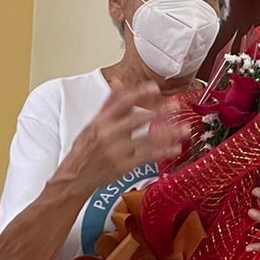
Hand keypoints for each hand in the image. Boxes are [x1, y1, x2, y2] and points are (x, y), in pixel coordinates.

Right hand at [61, 82, 187, 191]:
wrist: (74, 177)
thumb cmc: (84, 150)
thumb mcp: (93, 124)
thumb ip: (109, 104)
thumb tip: (118, 82)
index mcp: (101, 122)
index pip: (122, 104)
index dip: (139, 94)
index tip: (155, 87)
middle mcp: (109, 135)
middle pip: (137, 120)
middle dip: (159, 112)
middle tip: (175, 106)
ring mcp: (117, 151)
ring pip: (147, 139)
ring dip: (168, 133)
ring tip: (185, 128)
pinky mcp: (124, 166)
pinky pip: (147, 157)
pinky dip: (163, 152)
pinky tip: (176, 148)